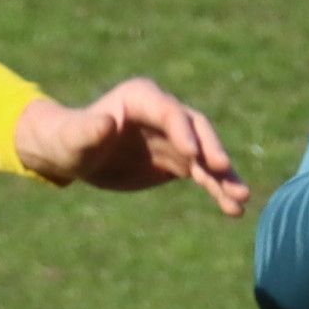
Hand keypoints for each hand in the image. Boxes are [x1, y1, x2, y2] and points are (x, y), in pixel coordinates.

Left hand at [14, 78, 248, 212]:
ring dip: (223, 177)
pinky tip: (233, 210)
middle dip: (212, 150)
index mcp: (142, 98)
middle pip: (197, 130)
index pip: (170, 112)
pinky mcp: (177, 161)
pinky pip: (203, 175)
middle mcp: (165, 115)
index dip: (182, 132)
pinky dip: (218, 190)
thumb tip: (106, 123)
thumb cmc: (68, 140)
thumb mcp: (74, 137)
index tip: (193, 156)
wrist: (74, 154)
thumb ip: (89, 130)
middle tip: (224, 169)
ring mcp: (175, 139)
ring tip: (240, 200)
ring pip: (206, 156)